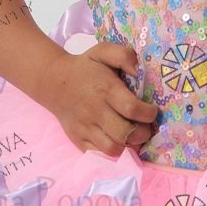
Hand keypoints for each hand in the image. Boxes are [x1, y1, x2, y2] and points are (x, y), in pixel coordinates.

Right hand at [40, 41, 158, 157]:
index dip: (148, 114)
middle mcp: (96, 111)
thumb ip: (124, 55)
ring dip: (129, 145)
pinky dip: (113, 151)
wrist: (54, 82)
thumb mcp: (103, 51)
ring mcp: (86, 128)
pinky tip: (118, 140)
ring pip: (113, 148)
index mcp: (105, 90)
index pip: (132, 109)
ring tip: (133, 135)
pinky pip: (99, 154)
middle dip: (143, 133)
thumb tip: (139, 70)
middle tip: (146, 126)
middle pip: (126, 133)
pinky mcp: (78, 140)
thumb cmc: (85, 67)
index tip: (152, 110)